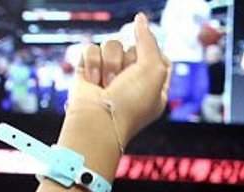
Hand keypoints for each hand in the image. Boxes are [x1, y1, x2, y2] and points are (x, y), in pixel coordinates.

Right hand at [68, 13, 169, 144]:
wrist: (98, 121)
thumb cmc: (130, 103)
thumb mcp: (155, 69)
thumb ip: (150, 40)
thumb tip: (139, 19)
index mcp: (152, 86)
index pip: (156, 56)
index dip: (150, 57)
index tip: (145, 70)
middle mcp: (130, 81)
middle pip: (132, 47)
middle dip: (128, 61)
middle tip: (123, 81)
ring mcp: (107, 76)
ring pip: (111, 45)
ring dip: (110, 63)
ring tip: (107, 83)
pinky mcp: (87, 71)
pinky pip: (91, 48)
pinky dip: (92, 63)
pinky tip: (93, 81)